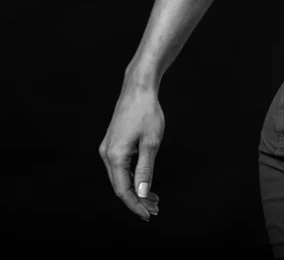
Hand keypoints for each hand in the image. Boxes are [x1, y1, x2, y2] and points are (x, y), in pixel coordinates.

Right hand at [99, 85, 163, 220]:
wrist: (138, 88)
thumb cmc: (147, 112)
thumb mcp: (151, 142)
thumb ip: (145, 169)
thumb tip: (141, 193)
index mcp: (115, 156)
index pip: (123, 190)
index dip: (135, 205)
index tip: (149, 215)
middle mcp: (106, 154)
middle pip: (120, 186)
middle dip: (137, 200)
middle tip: (155, 210)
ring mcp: (108, 148)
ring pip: (120, 177)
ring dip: (136, 190)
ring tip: (153, 200)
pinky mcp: (113, 143)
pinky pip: (121, 167)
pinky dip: (133, 177)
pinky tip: (144, 182)